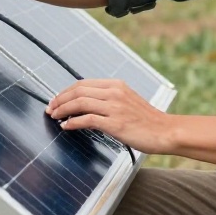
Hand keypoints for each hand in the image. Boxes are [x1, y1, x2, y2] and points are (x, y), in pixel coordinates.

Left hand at [46, 79, 169, 153]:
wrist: (165, 131)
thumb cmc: (147, 120)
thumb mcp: (128, 101)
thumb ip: (109, 99)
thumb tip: (85, 105)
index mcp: (116, 85)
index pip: (83, 83)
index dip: (65, 91)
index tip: (56, 100)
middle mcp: (114, 92)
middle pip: (78, 91)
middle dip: (59, 99)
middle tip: (50, 108)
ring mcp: (115, 107)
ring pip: (80, 103)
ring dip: (62, 109)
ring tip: (55, 116)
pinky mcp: (115, 123)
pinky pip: (87, 119)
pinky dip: (73, 122)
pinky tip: (66, 126)